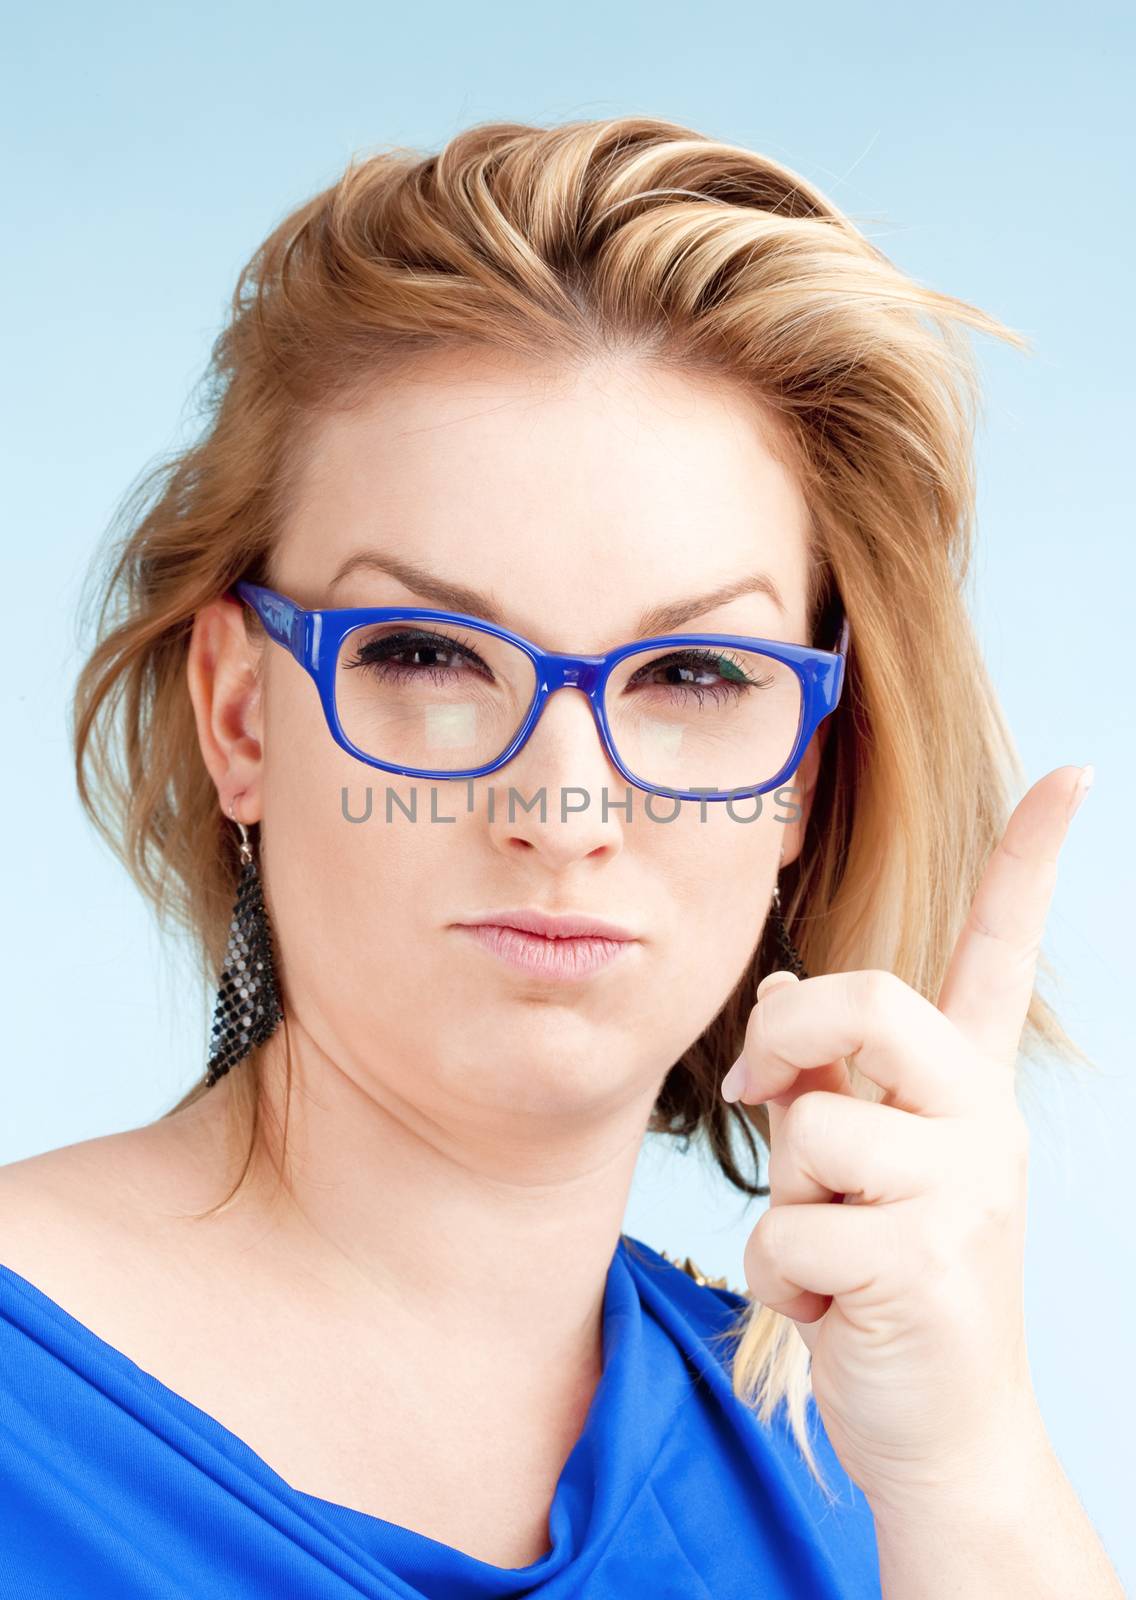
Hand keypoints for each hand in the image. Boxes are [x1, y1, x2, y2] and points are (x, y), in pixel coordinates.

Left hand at [720, 764, 1093, 1518]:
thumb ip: (827, 1077)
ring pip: (807, 1130)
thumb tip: (782, 998)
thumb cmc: (884, 1276)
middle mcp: (983, 1120)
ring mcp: (966, 1191)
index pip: (1003, 954)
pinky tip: (833, 1308)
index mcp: (969, 1086)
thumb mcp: (860, 1162)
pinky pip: (787, 1231)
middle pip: (867, 1000)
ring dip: (787, 1201)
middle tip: (773, 1085)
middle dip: (793, 1037)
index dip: (1032, 863)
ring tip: (834, 1248)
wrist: (941, 1429)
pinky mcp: (924, 1263)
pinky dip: (779, 1277)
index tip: (1073, 772)